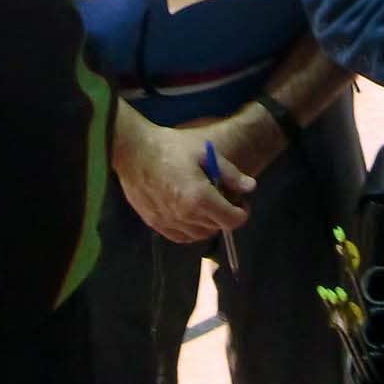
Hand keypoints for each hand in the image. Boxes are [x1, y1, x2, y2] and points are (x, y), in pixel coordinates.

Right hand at [111, 107, 253, 243]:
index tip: (240, 201)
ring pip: (199, 235)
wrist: (133, 151)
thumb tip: (250, 188)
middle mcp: (186, 216)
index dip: (242, 212)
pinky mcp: (155, 224)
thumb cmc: (171, 147)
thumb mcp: (205, 152)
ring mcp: (169, 222)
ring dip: (208, 224)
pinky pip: (180, 237)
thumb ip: (230, 174)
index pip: (232, 221)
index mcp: (200, 198)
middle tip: (222, 197)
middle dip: (225, 215)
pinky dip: (190, 230)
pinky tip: (189, 213)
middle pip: (217, 227)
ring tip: (205, 205)